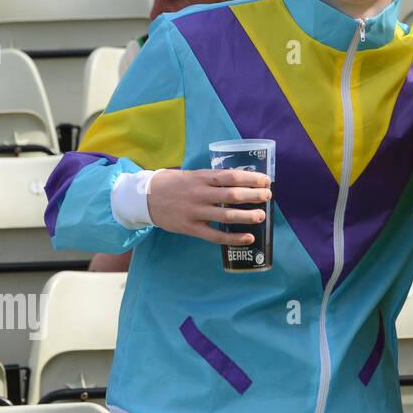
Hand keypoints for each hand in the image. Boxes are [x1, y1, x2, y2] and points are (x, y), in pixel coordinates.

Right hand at [146, 168, 271, 245]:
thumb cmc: (174, 184)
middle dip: (254, 196)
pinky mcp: (190, 228)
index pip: (232, 176)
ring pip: (226, 215)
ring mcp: (195, 212)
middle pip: (233, 195)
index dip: (251, 179)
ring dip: (247, 216)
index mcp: (202, 177)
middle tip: (268, 196)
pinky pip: (215, 235)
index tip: (266, 180)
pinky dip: (233, 238)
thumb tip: (242, 181)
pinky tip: (248, 238)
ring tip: (261, 216)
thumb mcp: (193, 175)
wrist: (144, 198)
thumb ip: (214, 179)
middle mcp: (200, 193)